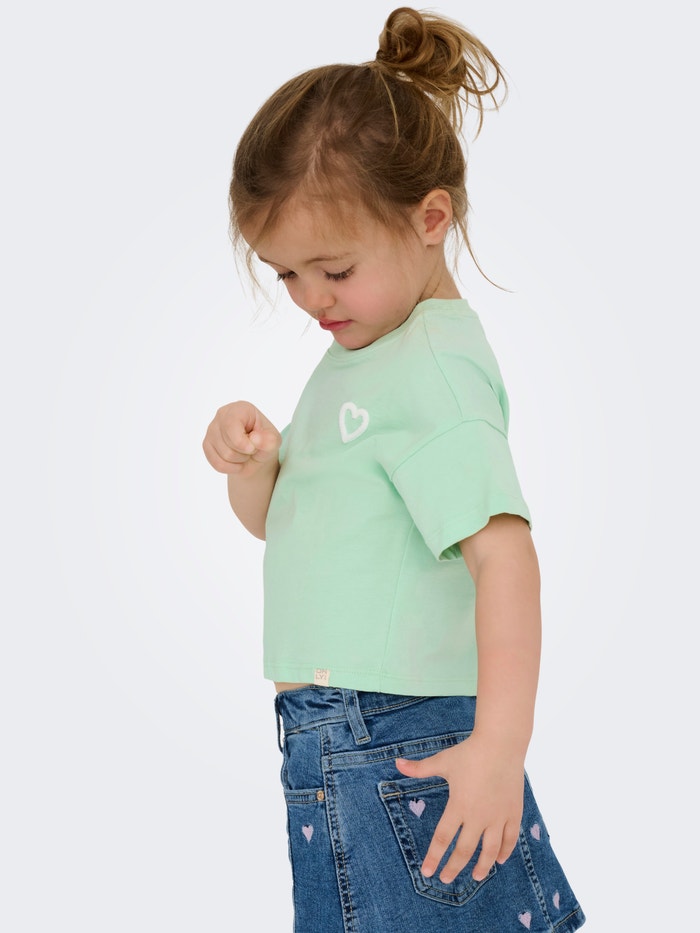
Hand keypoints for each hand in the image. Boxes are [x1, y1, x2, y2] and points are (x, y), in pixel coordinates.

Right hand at [202, 401, 280, 477]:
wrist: (255, 455)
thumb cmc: (264, 442)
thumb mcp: (274, 441)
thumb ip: (269, 440)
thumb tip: (254, 439)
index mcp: (240, 408)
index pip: (231, 424)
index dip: (241, 442)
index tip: (252, 448)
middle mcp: (222, 415)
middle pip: (228, 443)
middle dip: (244, 453)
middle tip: (251, 449)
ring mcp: (212, 429)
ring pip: (224, 455)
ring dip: (239, 461)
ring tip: (245, 454)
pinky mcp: (207, 444)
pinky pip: (216, 464)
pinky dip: (231, 468)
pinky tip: (237, 462)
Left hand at [395, 734, 523, 883]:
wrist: (501, 743)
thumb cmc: (469, 753)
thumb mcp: (442, 761)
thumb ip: (419, 768)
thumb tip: (396, 763)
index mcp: (458, 806)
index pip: (442, 839)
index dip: (434, 857)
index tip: (427, 872)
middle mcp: (478, 816)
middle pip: (464, 850)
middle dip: (453, 868)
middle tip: (445, 879)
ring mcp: (498, 816)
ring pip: (490, 850)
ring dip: (482, 867)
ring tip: (475, 877)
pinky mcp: (514, 812)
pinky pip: (510, 838)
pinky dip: (505, 852)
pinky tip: (499, 860)